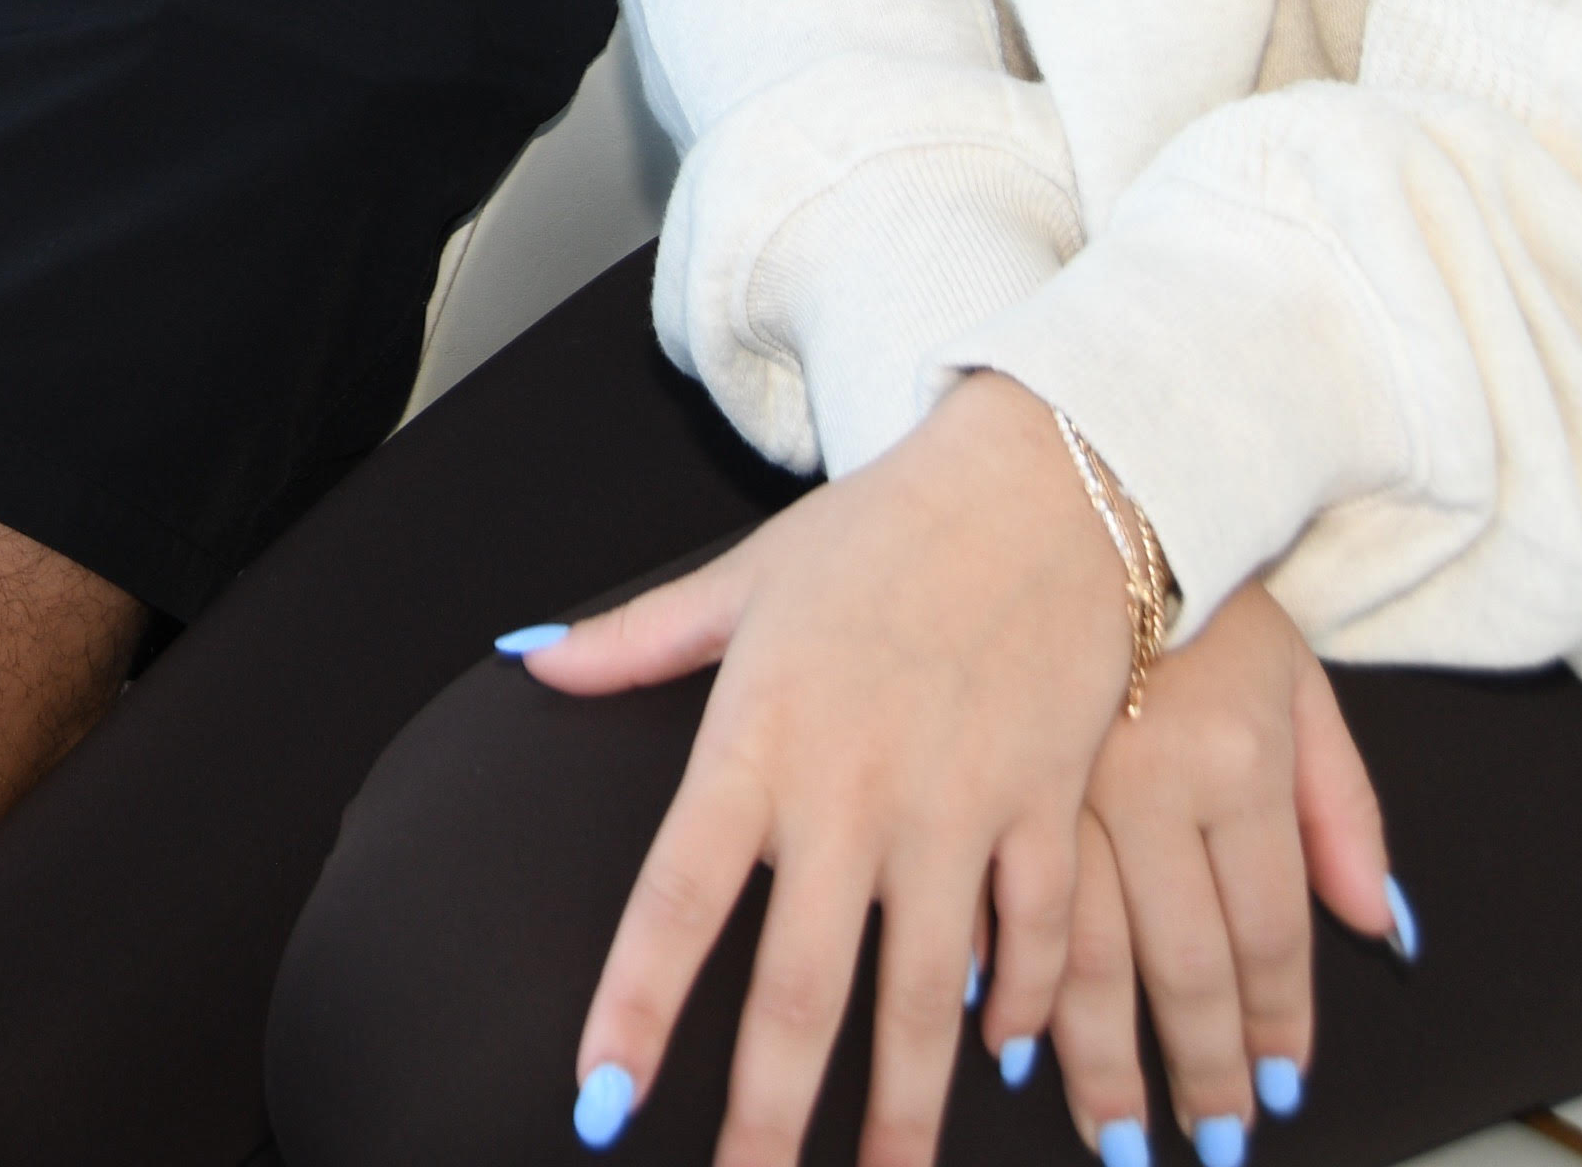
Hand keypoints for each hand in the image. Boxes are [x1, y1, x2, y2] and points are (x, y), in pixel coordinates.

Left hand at [522, 373, 1136, 1166]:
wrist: (1051, 478)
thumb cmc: (883, 528)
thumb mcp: (744, 575)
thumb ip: (635, 640)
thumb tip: (530, 662)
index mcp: (759, 739)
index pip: (676, 899)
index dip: (634, 1007)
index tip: (599, 1103)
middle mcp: (854, 793)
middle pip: (799, 987)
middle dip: (765, 1114)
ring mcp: (959, 811)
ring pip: (922, 1000)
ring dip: (899, 1110)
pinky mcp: (1047, 813)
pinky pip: (1031, 942)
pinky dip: (1019, 1011)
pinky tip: (1006, 1070)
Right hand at [1033, 583, 1396, 1163]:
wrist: (1077, 480)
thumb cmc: (1202, 590)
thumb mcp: (1302, 682)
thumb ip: (1346, 811)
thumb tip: (1384, 928)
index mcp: (1237, 762)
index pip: (1267, 931)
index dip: (1274, 1024)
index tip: (1276, 1090)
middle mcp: (1149, 784)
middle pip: (1180, 963)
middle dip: (1196, 1068)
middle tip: (1205, 1143)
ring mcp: (1053, 779)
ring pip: (1082, 951)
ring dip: (1100, 1056)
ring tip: (1114, 1129)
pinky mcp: (979, 764)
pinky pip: (990, 892)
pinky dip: (1000, 972)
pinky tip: (1004, 1031)